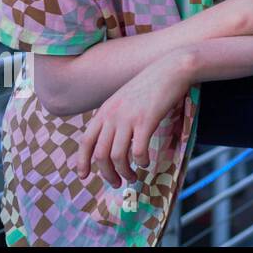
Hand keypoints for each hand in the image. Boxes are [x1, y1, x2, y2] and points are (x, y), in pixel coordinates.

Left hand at [76, 51, 192, 186]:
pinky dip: (141, 162)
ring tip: (132, 177)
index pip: (85, 142)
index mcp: (104, 111)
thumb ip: (114, 116)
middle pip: (100, 154)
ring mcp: (128, 118)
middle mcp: (112, 116)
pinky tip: (146, 162)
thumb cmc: (151, 84)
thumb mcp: (124, 98)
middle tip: (116, 183)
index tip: (83, 175)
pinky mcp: (146, 121)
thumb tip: (110, 138)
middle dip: (106, 173)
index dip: (81, 161)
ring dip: (124, 172)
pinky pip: (138, 150)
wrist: (171, 69)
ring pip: (117, 156)